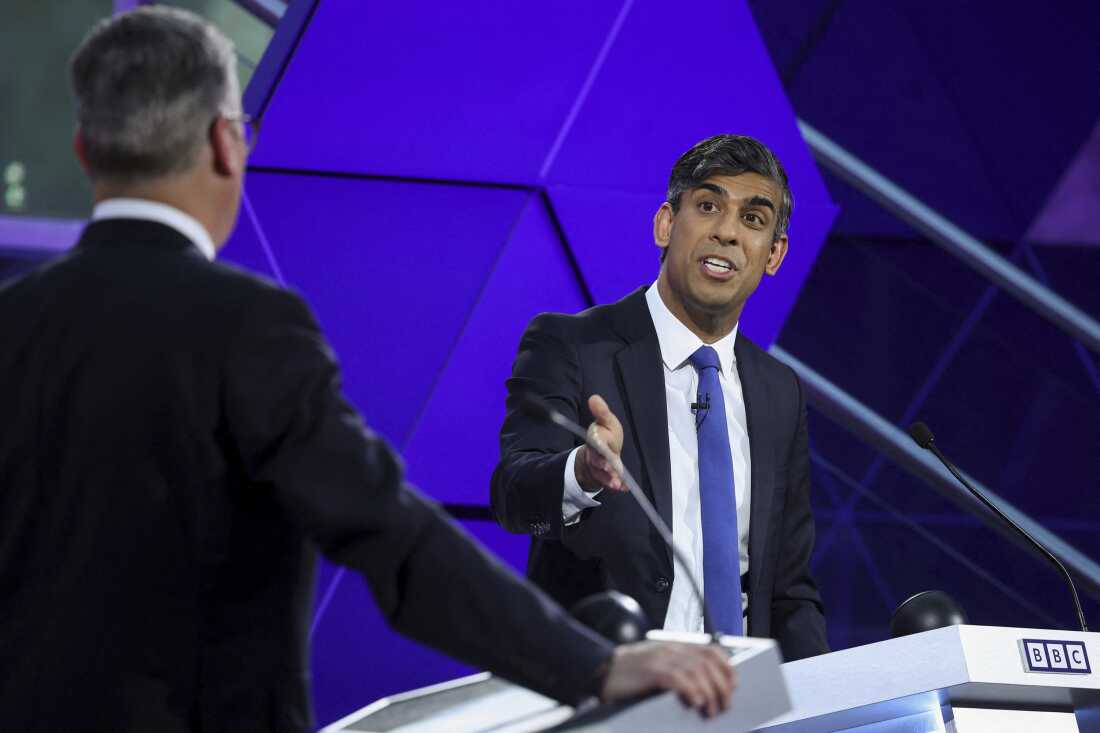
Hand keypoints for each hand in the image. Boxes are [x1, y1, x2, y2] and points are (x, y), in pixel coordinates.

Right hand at [575, 394, 625, 491]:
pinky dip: (617, 486)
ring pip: (602, 474)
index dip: (597, 442)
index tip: (599, 443)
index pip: (595, 441)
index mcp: (596, 439)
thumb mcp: (606, 421)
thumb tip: (594, 397)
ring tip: (617, 483)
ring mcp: (600, 468)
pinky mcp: (606, 477)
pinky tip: (624, 488)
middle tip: (608, 467)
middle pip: (597, 460)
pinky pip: (610, 482)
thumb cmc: (606, 434)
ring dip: (609, 478)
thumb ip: (601, 412)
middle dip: (602, 464)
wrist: (601, 451)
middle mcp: (596, 455)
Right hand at [600, 640, 735, 717]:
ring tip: (710, 710)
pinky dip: (691, 690)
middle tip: (724, 705)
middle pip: (707, 664)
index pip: (710, 650)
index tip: (733, 684)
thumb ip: (679, 668)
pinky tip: (695, 701)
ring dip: (709, 693)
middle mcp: (671, 649)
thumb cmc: (631, 672)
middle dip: (721, 686)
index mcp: (675, 646)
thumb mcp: (659, 663)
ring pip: (697, 672)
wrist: (604, 670)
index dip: (726, 667)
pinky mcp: (652, 672)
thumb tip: (705, 685)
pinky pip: (678, 679)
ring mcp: (662, 659)